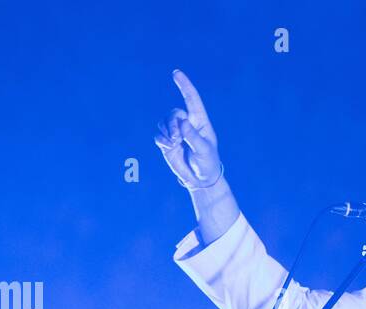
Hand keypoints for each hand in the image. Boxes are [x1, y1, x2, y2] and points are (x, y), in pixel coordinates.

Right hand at [155, 70, 222, 189]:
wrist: (200, 179)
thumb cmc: (207, 163)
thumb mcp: (204, 151)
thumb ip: (193, 137)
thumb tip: (183, 122)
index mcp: (200, 122)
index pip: (192, 99)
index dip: (184, 86)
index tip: (176, 73)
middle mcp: (187, 124)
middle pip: (173, 113)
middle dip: (172, 124)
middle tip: (177, 138)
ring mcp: (176, 132)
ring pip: (163, 122)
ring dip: (166, 132)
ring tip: (174, 143)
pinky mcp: (166, 142)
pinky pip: (158, 134)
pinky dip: (161, 140)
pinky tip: (169, 147)